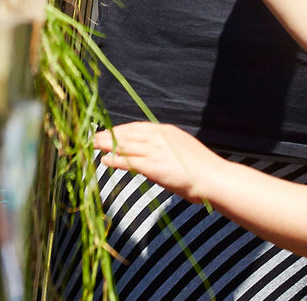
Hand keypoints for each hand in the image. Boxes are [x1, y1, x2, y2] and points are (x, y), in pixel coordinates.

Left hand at [94, 123, 221, 201]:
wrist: (213, 178)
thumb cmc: (202, 168)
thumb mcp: (182, 148)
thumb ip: (167, 147)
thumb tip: (155, 152)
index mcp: (165, 131)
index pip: (136, 127)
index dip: (121, 130)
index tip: (109, 132)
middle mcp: (158, 137)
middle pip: (127, 133)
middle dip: (109, 135)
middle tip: (94, 136)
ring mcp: (155, 151)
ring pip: (124, 145)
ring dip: (106, 145)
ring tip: (93, 146)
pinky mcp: (153, 166)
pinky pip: (128, 161)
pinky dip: (115, 160)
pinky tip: (104, 161)